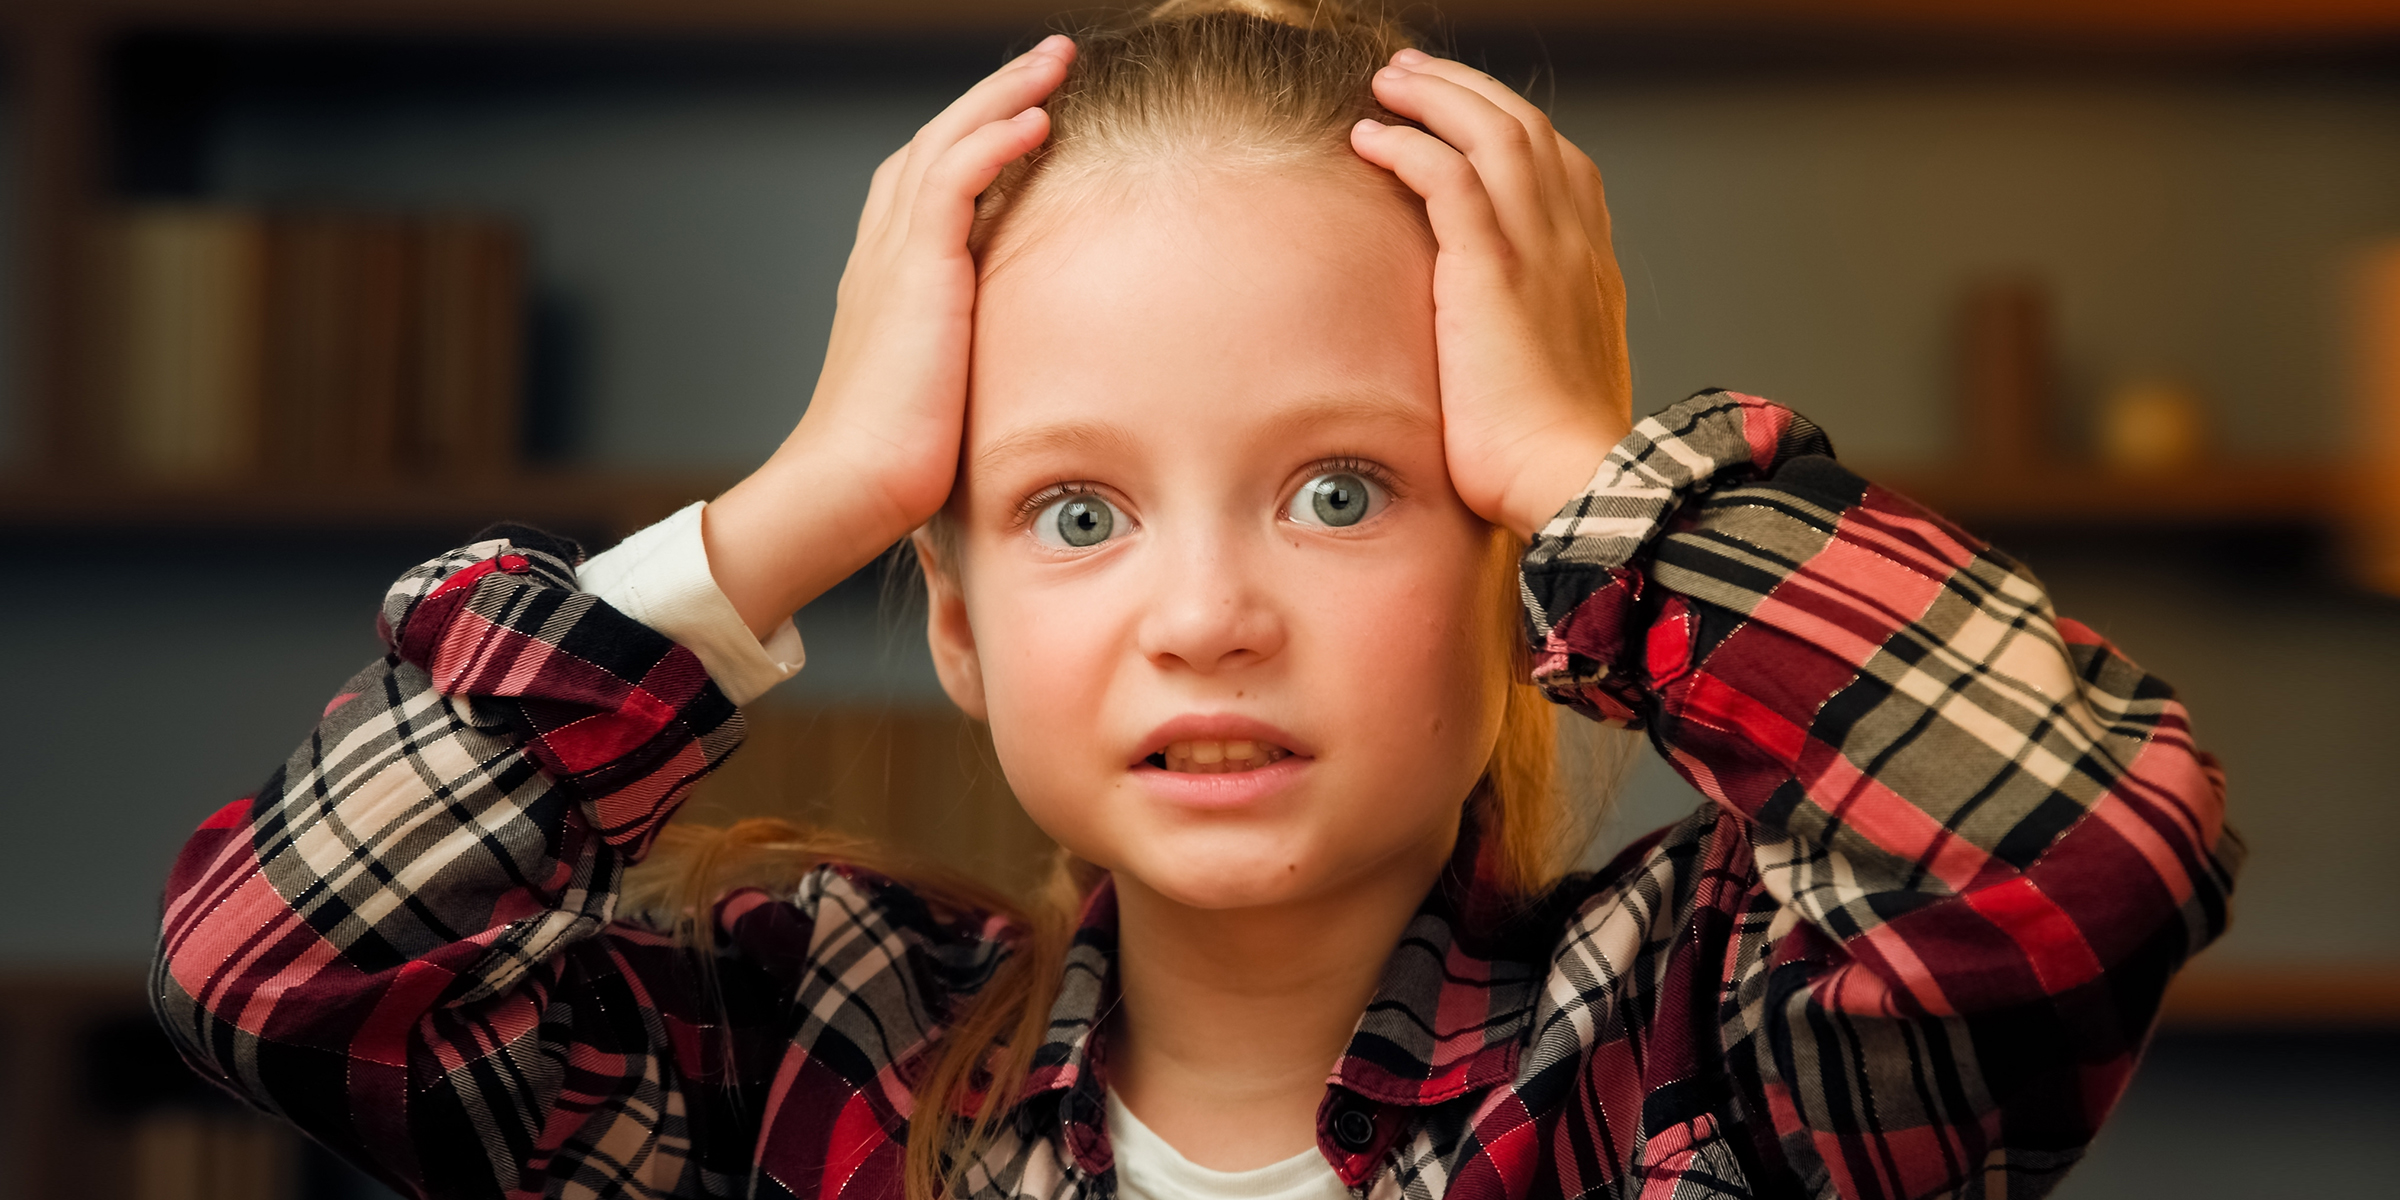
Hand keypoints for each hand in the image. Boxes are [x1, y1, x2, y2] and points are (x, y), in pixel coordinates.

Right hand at [704, 36, 1074, 635]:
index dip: (972, 136)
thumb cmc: (897, 466)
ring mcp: (893, 257)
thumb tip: (1022, 376)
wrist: (850, 490)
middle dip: (994, 94)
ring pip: (947, 143)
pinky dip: (994, 142)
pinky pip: (954, 180)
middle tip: (1050, 59)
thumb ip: (970, 360)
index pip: (926, 179)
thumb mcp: (942, 394)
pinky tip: (1038, 119)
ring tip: (1056, 62)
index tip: (1026, 110)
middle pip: (936, 142)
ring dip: (1004, 96)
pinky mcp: (914, 273)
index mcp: (887, 278)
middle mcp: (883, 253)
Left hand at [1350, 49, 1631, 540]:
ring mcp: (1540, 250)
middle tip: (1411, 74)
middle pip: (1527, 129)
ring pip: (1494, 132)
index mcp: (1590, 267)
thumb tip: (1484, 347)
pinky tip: (1371, 138)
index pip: (1559, 165)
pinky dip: (1411, 145)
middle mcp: (1574, 243)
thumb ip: (1526, 341)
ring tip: (1387, 83)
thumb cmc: (1551, 458)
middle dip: (1467, 90)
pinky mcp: (1494, 268)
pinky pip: (1451, 177)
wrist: (1575, 482)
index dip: (1508, 127)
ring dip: (1437, 96)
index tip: (1462, 117)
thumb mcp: (1549, 381)